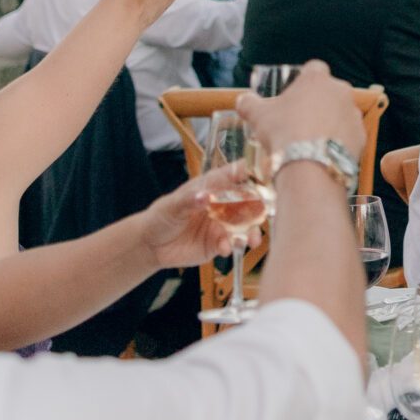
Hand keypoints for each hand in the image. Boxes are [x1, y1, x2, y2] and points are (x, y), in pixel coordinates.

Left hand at [140, 172, 266, 267]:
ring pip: (245, 226)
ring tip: (251, 240)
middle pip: (249, 201)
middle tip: (264, 215)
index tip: (269, 172)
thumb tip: (204, 196)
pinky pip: (232, 244)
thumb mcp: (172, 205)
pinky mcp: (219, 243)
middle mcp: (223, 204)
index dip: (254, 171)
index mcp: (214, 186)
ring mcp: (223, 224)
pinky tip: (225, 249)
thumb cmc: (161, 216)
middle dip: (260, 208)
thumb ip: (189, 201)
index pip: (237, 174)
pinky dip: (232, 246)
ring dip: (252, 232)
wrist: (151, 245)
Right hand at [237, 57, 362, 160]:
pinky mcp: (362, 135)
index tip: (294, 94)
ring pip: (341, 113)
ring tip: (312, 140)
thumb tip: (242, 101)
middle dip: (317, 102)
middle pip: (329, 91)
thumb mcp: (258, 116)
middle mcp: (341, 90)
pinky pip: (349, 134)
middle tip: (300, 120)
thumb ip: (249, 103)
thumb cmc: (283, 133)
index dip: (303, 80)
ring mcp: (353, 113)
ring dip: (330, 121)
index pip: (313, 69)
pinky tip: (324, 153)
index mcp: (317, 79)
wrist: (311, 166)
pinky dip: (339, 141)